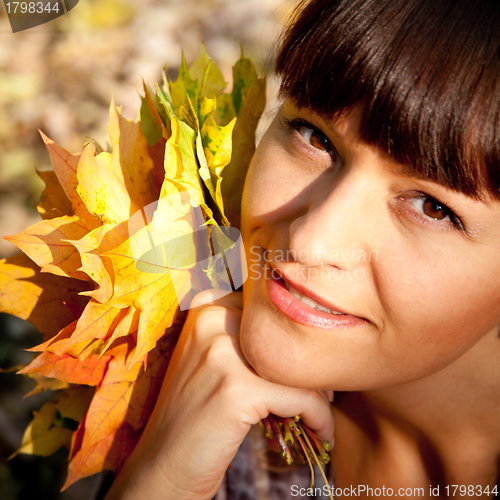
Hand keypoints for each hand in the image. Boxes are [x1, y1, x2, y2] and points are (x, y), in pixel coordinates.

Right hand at [105, 290, 333, 499]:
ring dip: (318, 394)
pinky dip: (319, 417)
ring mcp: (221, 352)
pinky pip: (302, 398)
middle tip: (320, 394)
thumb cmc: (196, 411)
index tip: (305, 370)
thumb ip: (245, 334)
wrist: (163, 464)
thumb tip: (306, 333)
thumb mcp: (212, 357)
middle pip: (286, 336)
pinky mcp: (236, 388)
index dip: (292, 340)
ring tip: (317, 414)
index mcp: (205, 307)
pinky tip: (320, 433)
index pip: (271, 311)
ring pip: (298, 366)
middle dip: (309, 367)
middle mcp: (211, 320)